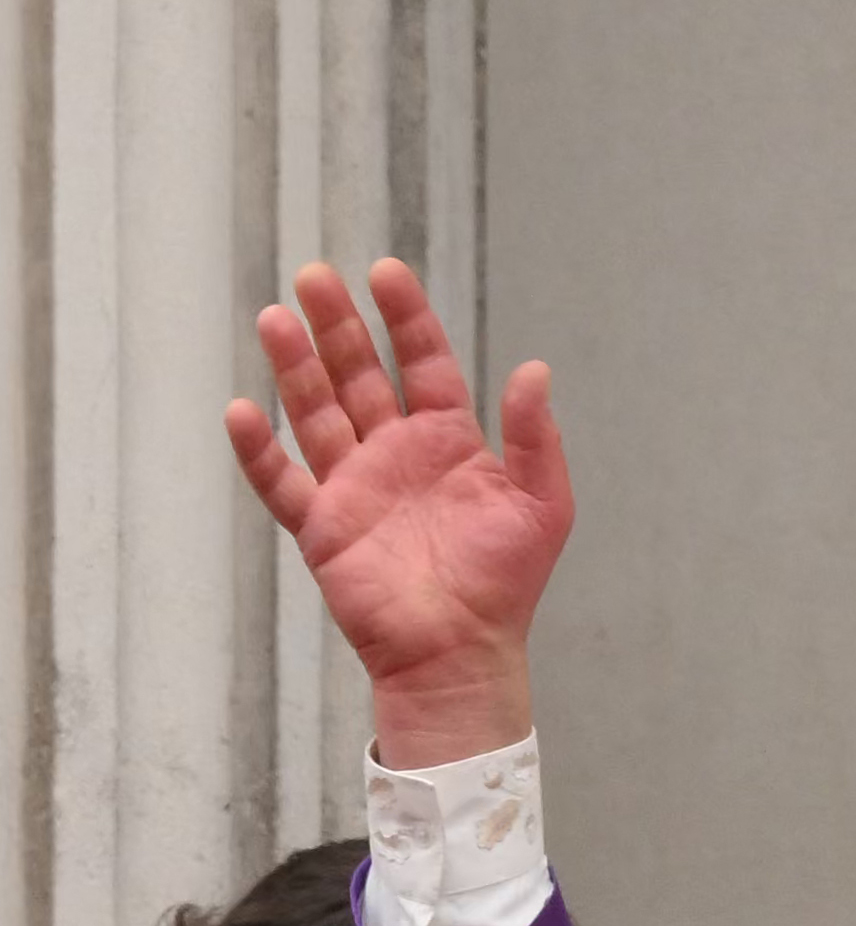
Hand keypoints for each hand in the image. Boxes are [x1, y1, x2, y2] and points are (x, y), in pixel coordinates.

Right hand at [223, 259, 572, 765]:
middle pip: (360, 375)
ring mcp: (355, 487)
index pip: (424, 363)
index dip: (406, 318)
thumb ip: (536, 439)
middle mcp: (397, 454)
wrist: (462, 652)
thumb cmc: (507, 583)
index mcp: (450, 443)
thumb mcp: (541, 505)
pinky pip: (281, 482)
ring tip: (274, 317)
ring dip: (294, 367)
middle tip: (313, 275)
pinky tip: (243, 410)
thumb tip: (534, 369)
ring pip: (316, 413)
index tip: (385, 272)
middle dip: (337, 326)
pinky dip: (258, 450)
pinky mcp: (323, 528)